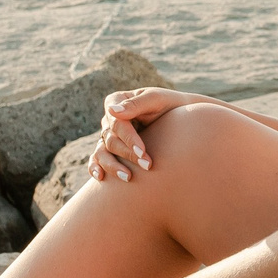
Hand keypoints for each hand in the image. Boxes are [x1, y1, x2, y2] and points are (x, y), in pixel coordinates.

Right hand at [88, 86, 206, 183]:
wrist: (181, 117)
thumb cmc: (169, 104)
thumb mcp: (155, 99)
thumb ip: (135, 104)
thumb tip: (111, 110)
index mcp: (116, 101)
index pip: (117, 123)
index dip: (128, 138)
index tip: (142, 151)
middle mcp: (109, 119)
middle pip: (111, 140)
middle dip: (128, 154)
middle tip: (147, 166)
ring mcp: (109, 134)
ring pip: (102, 152)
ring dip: (112, 166)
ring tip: (128, 177)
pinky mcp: (111, 148)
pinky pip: (98, 158)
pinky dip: (96, 167)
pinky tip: (101, 177)